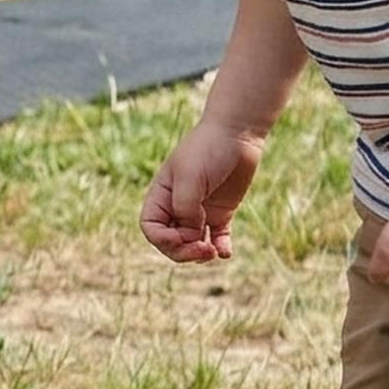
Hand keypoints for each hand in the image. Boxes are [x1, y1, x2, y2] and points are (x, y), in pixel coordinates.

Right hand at [141, 120, 262, 263]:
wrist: (237, 135)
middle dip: (183, 251)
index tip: (181, 237)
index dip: (162, 240)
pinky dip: (220, 248)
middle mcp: (177, 207)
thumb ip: (185, 208)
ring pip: (193, 243)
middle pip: (171, 240)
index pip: (151, 228)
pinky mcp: (221, 213)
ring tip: (214, 252)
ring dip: (200, 253)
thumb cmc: (207, 150)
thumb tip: (191, 233)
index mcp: (161, 197)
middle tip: (203, 250)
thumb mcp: (190, 178)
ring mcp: (199, 211)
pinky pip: (217, 238)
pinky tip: (225, 252)